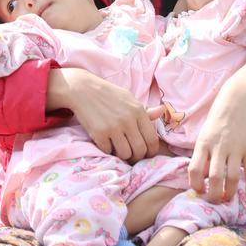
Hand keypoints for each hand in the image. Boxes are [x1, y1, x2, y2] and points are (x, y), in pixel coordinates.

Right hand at [46, 68, 160, 161]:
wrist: (83, 89)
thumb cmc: (109, 95)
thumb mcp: (129, 99)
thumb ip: (145, 110)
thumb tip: (162, 111)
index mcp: (138, 111)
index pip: (152, 139)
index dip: (151, 151)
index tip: (146, 154)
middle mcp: (128, 120)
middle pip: (140, 150)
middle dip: (137, 157)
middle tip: (132, 155)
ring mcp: (113, 127)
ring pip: (125, 154)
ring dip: (123, 155)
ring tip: (118, 148)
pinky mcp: (99, 133)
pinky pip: (109, 151)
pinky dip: (108, 150)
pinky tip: (106, 143)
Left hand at [188, 78, 245, 201]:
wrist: (239, 99)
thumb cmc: (218, 117)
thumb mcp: (205, 132)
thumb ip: (203, 152)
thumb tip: (201, 176)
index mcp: (203, 143)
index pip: (195, 169)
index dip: (195, 185)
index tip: (199, 191)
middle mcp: (219, 147)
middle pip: (215, 177)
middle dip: (214, 194)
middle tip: (215, 202)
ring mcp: (236, 148)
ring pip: (232, 177)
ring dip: (230, 192)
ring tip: (228, 199)